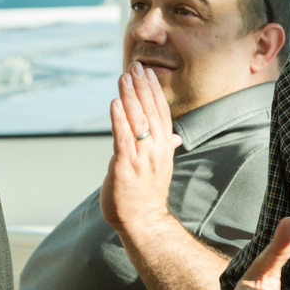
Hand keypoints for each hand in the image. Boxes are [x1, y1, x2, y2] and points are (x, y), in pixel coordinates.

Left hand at [100, 62, 181, 234]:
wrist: (143, 221)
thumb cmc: (147, 196)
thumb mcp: (160, 167)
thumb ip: (166, 147)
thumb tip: (174, 136)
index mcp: (165, 148)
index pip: (161, 113)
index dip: (154, 92)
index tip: (147, 74)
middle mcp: (157, 149)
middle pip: (151, 112)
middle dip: (142, 87)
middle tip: (135, 67)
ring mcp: (142, 157)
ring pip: (138, 120)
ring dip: (130, 96)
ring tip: (124, 77)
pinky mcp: (126, 166)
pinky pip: (123, 138)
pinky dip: (119, 119)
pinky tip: (115, 103)